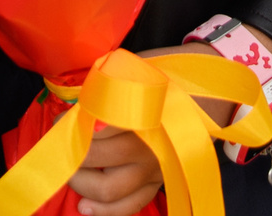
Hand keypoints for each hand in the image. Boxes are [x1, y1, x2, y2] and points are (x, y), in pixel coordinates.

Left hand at [67, 35, 271, 215]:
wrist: (212, 89)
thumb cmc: (169, 73)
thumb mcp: (136, 69)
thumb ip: (106, 86)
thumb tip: (76, 105)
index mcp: (140, 113)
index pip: (93, 128)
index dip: (69, 127)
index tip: (59, 120)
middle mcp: (147, 146)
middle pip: (96, 158)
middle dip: (70, 152)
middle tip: (60, 142)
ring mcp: (155, 169)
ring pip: (108, 190)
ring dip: (80, 182)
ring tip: (69, 171)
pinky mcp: (160, 182)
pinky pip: (131, 205)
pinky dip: (106, 211)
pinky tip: (84, 206)